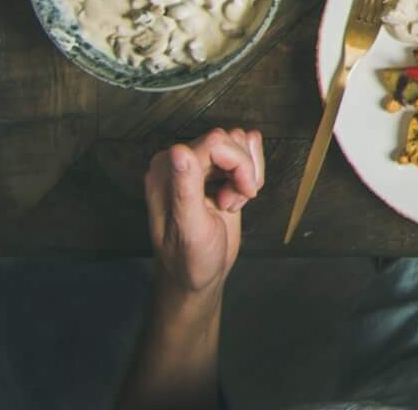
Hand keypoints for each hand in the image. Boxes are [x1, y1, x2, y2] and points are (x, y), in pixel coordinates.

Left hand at [143, 128, 264, 301]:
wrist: (198, 277)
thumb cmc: (190, 260)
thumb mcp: (190, 228)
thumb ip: (185, 188)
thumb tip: (178, 150)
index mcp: (167, 170)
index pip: (216, 141)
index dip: (238, 164)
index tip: (243, 193)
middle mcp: (180, 162)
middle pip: (231, 139)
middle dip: (243, 170)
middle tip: (233, 203)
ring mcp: (198, 165)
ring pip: (240, 143)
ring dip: (247, 173)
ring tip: (234, 202)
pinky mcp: (215, 170)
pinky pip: (245, 151)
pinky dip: (251, 172)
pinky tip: (239, 196)